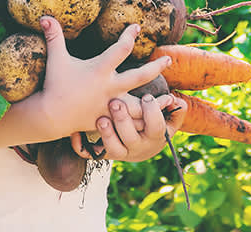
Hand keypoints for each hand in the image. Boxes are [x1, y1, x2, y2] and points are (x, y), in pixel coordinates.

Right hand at [35, 16, 170, 138]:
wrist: (51, 116)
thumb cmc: (54, 84)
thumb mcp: (56, 58)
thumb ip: (54, 37)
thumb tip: (45, 16)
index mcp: (100, 70)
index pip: (121, 48)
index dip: (130, 35)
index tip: (137, 27)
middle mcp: (110, 87)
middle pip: (141, 76)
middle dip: (156, 66)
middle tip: (168, 59)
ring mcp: (112, 105)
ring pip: (141, 105)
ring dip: (156, 102)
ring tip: (171, 97)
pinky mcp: (110, 120)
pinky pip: (131, 123)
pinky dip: (143, 122)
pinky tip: (154, 119)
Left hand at [70, 93, 186, 161]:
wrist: (138, 147)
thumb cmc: (151, 125)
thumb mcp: (167, 120)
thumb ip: (174, 110)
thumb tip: (176, 101)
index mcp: (153, 136)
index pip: (156, 127)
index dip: (152, 113)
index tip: (146, 97)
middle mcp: (136, 147)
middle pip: (131, 138)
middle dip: (124, 121)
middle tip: (116, 103)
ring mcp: (118, 152)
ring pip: (112, 148)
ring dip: (106, 134)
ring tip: (100, 119)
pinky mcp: (101, 154)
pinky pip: (88, 154)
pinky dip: (80, 145)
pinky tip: (74, 133)